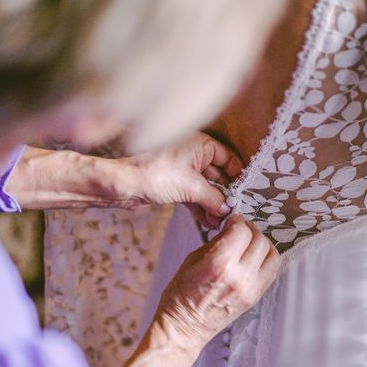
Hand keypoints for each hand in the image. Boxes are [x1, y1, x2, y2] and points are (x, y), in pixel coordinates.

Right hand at [104, 214, 278, 366]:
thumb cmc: (180, 296)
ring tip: (248, 242)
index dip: (236, 221)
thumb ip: (216, 242)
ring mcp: (250, 289)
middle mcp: (239, 277)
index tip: (231, 221)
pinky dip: (266, 259)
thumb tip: (231, 229)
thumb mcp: (192, 260)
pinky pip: (272, 271)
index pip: (242, 230)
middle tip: (239, 229)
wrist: (183, 328)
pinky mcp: (255, 298)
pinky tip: (253, 257)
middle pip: (259, 240)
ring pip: (271, 254)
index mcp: (218, 264)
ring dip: (261, 243)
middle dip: (249, 229)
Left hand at [120, 133, 242, 226]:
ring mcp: (182, 169)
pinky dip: (200, 206)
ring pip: (205, 187)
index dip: (237, 175)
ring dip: (212, 204)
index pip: (227, 158)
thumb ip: (214, 198)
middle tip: (232, 212)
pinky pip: (193, 194)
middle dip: (224, 195)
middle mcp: (192, 153)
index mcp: (200, 144)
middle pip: (217, 174)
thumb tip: (229, 208)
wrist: (122, 185)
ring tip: (219, 222)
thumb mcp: (191, 187)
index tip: (244, 193)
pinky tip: (208, 221)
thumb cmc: (154, 174)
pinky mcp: (173, 183)